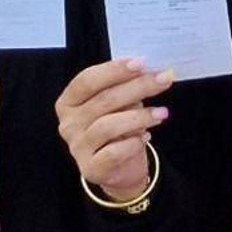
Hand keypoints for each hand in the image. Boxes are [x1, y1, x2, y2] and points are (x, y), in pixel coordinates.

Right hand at [55, 59, 173, 200]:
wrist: (119, 166)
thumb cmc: (117, 125)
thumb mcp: (119, 102)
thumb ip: (125, 87)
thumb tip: (151, 73)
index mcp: (69, 101)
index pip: (87, 80)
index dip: (114, 70)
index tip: (140, 63)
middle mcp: (68, 124)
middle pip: (103, 100)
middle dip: (138, 87)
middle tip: (163, 80)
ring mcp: (77, 147)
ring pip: (108, 125)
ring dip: (140, 116)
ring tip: (162, 112)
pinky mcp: (90, 168)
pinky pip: (114, 152)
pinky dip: (133, 143)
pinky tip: (145, 137)